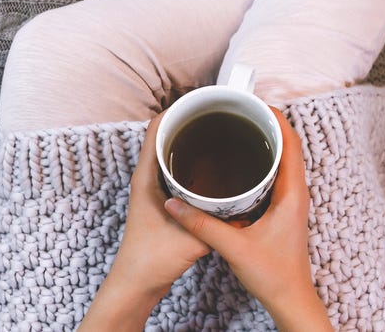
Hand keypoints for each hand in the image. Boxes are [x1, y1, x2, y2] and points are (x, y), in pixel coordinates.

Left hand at [80, 114, 209, 329]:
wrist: (137, 282)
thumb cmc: (152, 258)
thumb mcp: (191, 236)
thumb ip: (216, 220)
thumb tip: (247, 204)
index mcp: (147, 175)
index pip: (156, 126)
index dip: (178, 108)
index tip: (205, 100)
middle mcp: (148, 175)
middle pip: (166, 133)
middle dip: (193, 120)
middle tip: (223, 114)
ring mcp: (155, 187)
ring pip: (173, 150)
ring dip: (195, 139)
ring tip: (224, 133)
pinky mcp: (164, 199)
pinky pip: (179, 168)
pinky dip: (197, 161)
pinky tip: (220, 168)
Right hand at [164, 108, 332, 331]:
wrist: (290, 299)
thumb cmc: (273, 275)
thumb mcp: (233, 247)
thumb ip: (202, 225)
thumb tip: (174, 203)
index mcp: (292, 193)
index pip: (291, 141)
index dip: (275, 117)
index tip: (253, 102)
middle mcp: (296, 191)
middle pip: (288, 144)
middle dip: (267, 123)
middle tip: (240, 110)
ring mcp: (292, 200)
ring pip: (284, 159)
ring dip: (266, 141)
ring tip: (240, 127)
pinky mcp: (284, 209)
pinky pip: (277, 174)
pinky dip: (263, 161)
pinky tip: (242, 162)